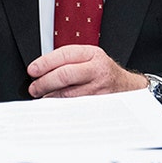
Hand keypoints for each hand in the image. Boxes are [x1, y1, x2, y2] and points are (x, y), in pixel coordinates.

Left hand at [26, 45, 147, 98]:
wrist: (129, 88)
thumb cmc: (103, 72)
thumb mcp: (89, 58)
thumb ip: (68, 60)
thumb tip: (40, 70)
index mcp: (92, 54)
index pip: (64, 55)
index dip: (45, 63)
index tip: (32, 70)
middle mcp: (97, 70)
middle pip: (65, 75)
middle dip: (44, 82)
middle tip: (34, 88)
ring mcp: (100, 89)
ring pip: (68, 94)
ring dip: (50, 98)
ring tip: (42, 97)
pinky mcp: (100, 105)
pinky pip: (76, 107)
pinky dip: (62, 108)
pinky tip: (55, 107)